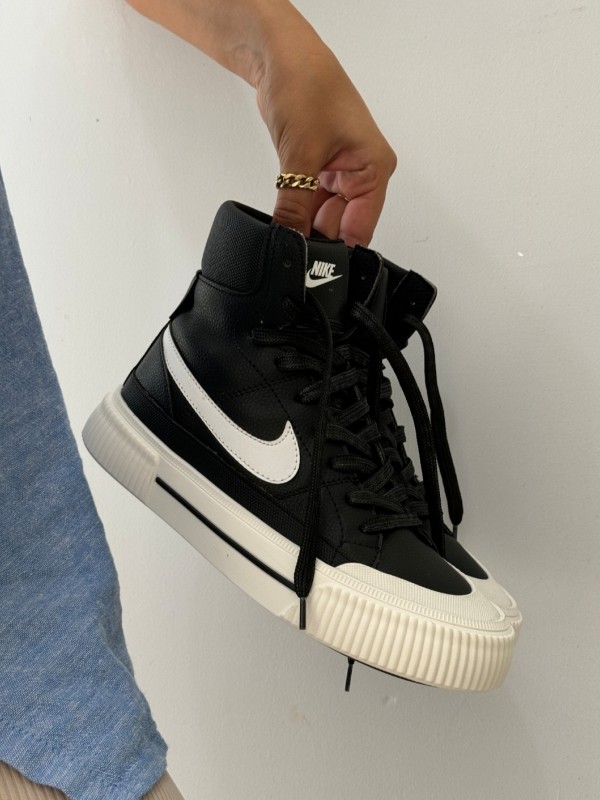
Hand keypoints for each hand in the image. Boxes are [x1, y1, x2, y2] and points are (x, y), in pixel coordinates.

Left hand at [256, 38, 396, 245]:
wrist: (283, 58)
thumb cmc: (308, 86)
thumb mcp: (301, 155)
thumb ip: (295, 206)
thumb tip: (288, 242)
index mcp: (374, 169)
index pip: (360, 229)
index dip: (335, 250)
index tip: (311, 266)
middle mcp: (362, 174)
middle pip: (340, 226)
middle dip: (314, 237)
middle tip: (290, 246)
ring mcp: (341, 173)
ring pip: (323, 217)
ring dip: (303, 222)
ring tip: (285, 223)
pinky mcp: (321, 170)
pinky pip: (310, 203)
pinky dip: (296, 210)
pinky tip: (284, 214)